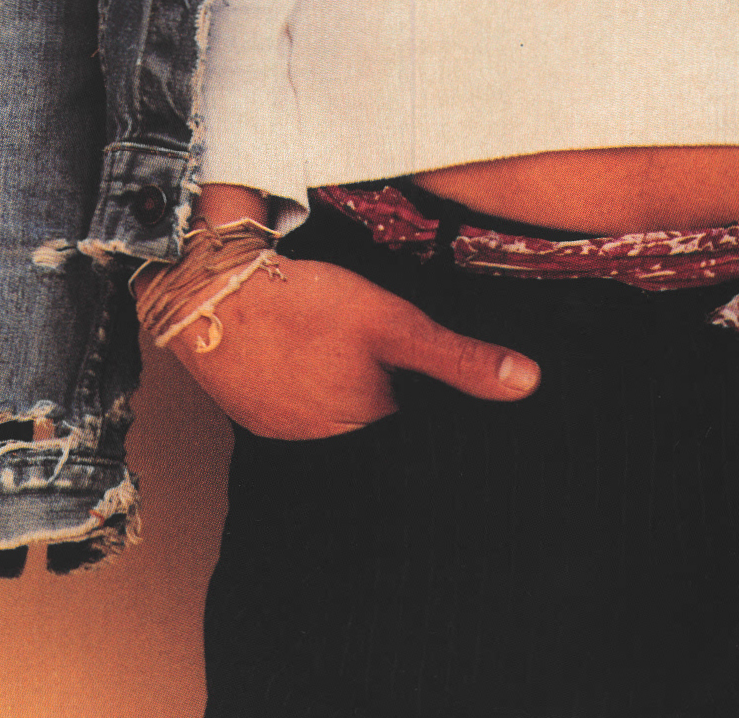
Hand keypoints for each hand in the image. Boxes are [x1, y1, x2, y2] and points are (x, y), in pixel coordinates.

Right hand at [156, 187, 538, 440]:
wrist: (211, 299)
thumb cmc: (306, 307)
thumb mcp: (393, 323)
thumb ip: (458, 358)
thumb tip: (527, 384)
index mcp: (370, 424)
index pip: (420, 423)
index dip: (434, 399)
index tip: (440, 378)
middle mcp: (330, 439)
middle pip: (378, 420)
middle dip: (393, 395)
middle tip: (395, 356)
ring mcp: (288, 428)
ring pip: (336, 413)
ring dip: (348, 390)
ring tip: (353, 355)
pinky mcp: (256, 411)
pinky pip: (298, 406)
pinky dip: (311, 385)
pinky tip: (314, 355)